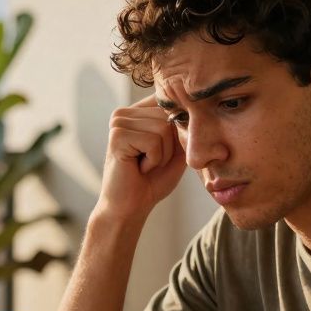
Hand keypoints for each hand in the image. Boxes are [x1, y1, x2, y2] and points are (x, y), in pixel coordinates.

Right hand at [98, 94, 185, 221]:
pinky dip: (153, 160)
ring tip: (144, 166)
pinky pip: (153, 142)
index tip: (163, 153)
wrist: (131, 207)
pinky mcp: (117, 136)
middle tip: (150, 162)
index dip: (177, 131)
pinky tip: (138, 168)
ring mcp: (118, 122)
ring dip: (161, 155)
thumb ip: (183, 126)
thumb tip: (192, 108)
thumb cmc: (152, 181)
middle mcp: (125, 113)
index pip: (169, 103)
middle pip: (169, 116)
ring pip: (163, 128)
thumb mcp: (177, 149)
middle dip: (169, 146)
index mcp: (137, 112)